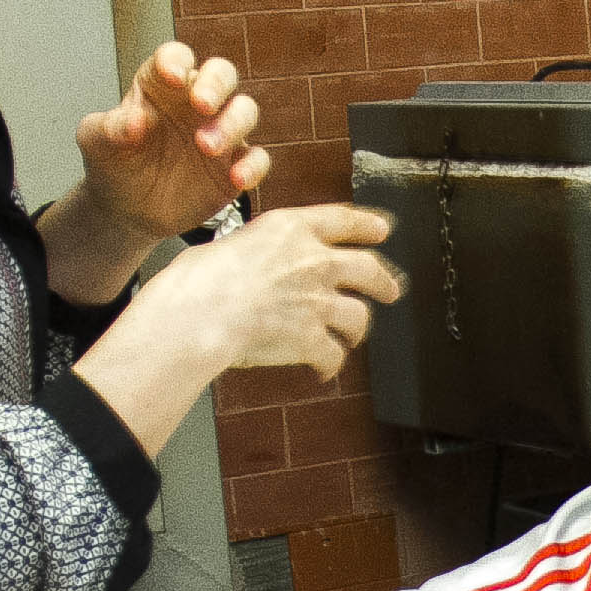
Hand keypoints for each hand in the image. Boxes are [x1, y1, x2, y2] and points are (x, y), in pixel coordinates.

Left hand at [77, 43, 272, 242]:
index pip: (175, 57)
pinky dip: (253, 166)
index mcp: (161, 84)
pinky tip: (237, 179)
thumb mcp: (96, 143)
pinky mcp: (234, 164)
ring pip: (244, 111)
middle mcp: (195, 102)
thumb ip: (109, 127)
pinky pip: (257, 158)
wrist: (127, 210)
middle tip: (202, 104)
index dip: (176, 61)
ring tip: (206, 147)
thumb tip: (135, 121)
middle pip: (221, 74)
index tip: (171, 76)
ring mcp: (219, 131)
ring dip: (232, 124)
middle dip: (216, 84)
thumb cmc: (113, 164)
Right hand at [137, 202, 402, 379]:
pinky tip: (323, 370)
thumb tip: (256, 265)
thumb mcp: (233, 242)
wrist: (200, 312)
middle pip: (368, 269)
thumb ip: (261, 251)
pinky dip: (330, 365)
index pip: (343, 221)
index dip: (367, 226)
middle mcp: (315, 261)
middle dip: (384, 282)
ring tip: (353, 337)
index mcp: (292, 229)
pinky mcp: (313, 338)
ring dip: (358, 329)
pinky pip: (334, 355)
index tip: (382, 229)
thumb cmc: (199, 278)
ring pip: (359, 316)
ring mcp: (319, 301)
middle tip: (391, 289)